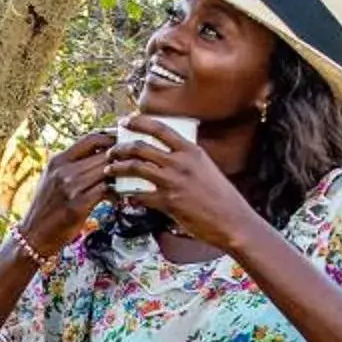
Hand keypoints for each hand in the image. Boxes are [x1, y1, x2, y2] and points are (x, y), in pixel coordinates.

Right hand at [17, 130, 120, 256]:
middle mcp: (63, 171)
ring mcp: (70, 188)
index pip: (90, 139)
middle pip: (102, 154)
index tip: (124, 142)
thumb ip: (71, 164)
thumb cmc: (47, 206)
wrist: (34, 234)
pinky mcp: (77, 205)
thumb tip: (97, 153)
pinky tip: (120, 197)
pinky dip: (116, 193)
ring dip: (122, 176)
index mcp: (58, 161)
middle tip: (136, 162)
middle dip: (121, 158)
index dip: (111, 138)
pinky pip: (106, 191)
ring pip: (107, 172)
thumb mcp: (52, 178)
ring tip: (131, 180)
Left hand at [116, 115, 262, 252]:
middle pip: (140, 146)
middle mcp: (180, 162)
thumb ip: (187, 159)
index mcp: (191, 150)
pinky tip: (123, 195)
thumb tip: (168, 154)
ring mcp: (173, 181)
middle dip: (120, 147)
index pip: (159, 128)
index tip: (125, 121)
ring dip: (117, 168)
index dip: (138, 122)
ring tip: (109, 169)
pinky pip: (139, 195)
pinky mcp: (168, 202)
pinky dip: (128, 194)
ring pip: (135, 167)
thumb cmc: (221, 196)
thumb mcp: (206, 168)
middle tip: (111, 150)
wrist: (232, 220)